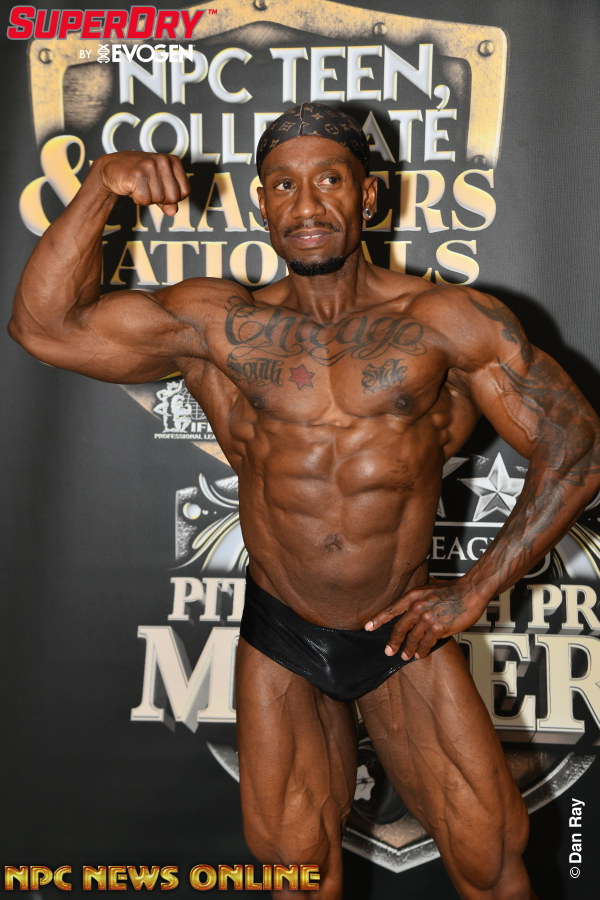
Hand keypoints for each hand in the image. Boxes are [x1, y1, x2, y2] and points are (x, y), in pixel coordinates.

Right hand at [92, 151, 189, 215]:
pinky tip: (132, 187)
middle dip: (160, 199)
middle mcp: (163, 160)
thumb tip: (173, 212)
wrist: (112, 170)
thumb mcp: (158, 187)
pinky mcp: (137, 174)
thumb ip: (169, 200)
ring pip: (158, 199)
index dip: (172, 197)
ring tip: (139, 186)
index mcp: (173, 161)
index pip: (185, 191)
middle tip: (148, 189)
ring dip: (147, 198)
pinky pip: (145, 200)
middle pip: (173, 197)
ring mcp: (150, 165)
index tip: (161, 190)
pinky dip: (138, 199)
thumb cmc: (138, 177)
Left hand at [364, 579, 484, 659]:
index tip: (368, 627)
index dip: (378, 619)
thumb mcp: (430, 588)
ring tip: (404, 655)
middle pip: (399, 627)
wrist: (471, 591)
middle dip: (392, 641)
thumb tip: (412, 606)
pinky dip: (422, 650)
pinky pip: (426, 643)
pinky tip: (419, 654)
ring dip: (407, 648)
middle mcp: (418, 606)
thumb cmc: (453, 589)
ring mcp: (427, 618)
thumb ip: (419, 598)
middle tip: (388, 650)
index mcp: (414, 596)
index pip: (391, 609)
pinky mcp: (438, 628)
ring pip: (412, 638)